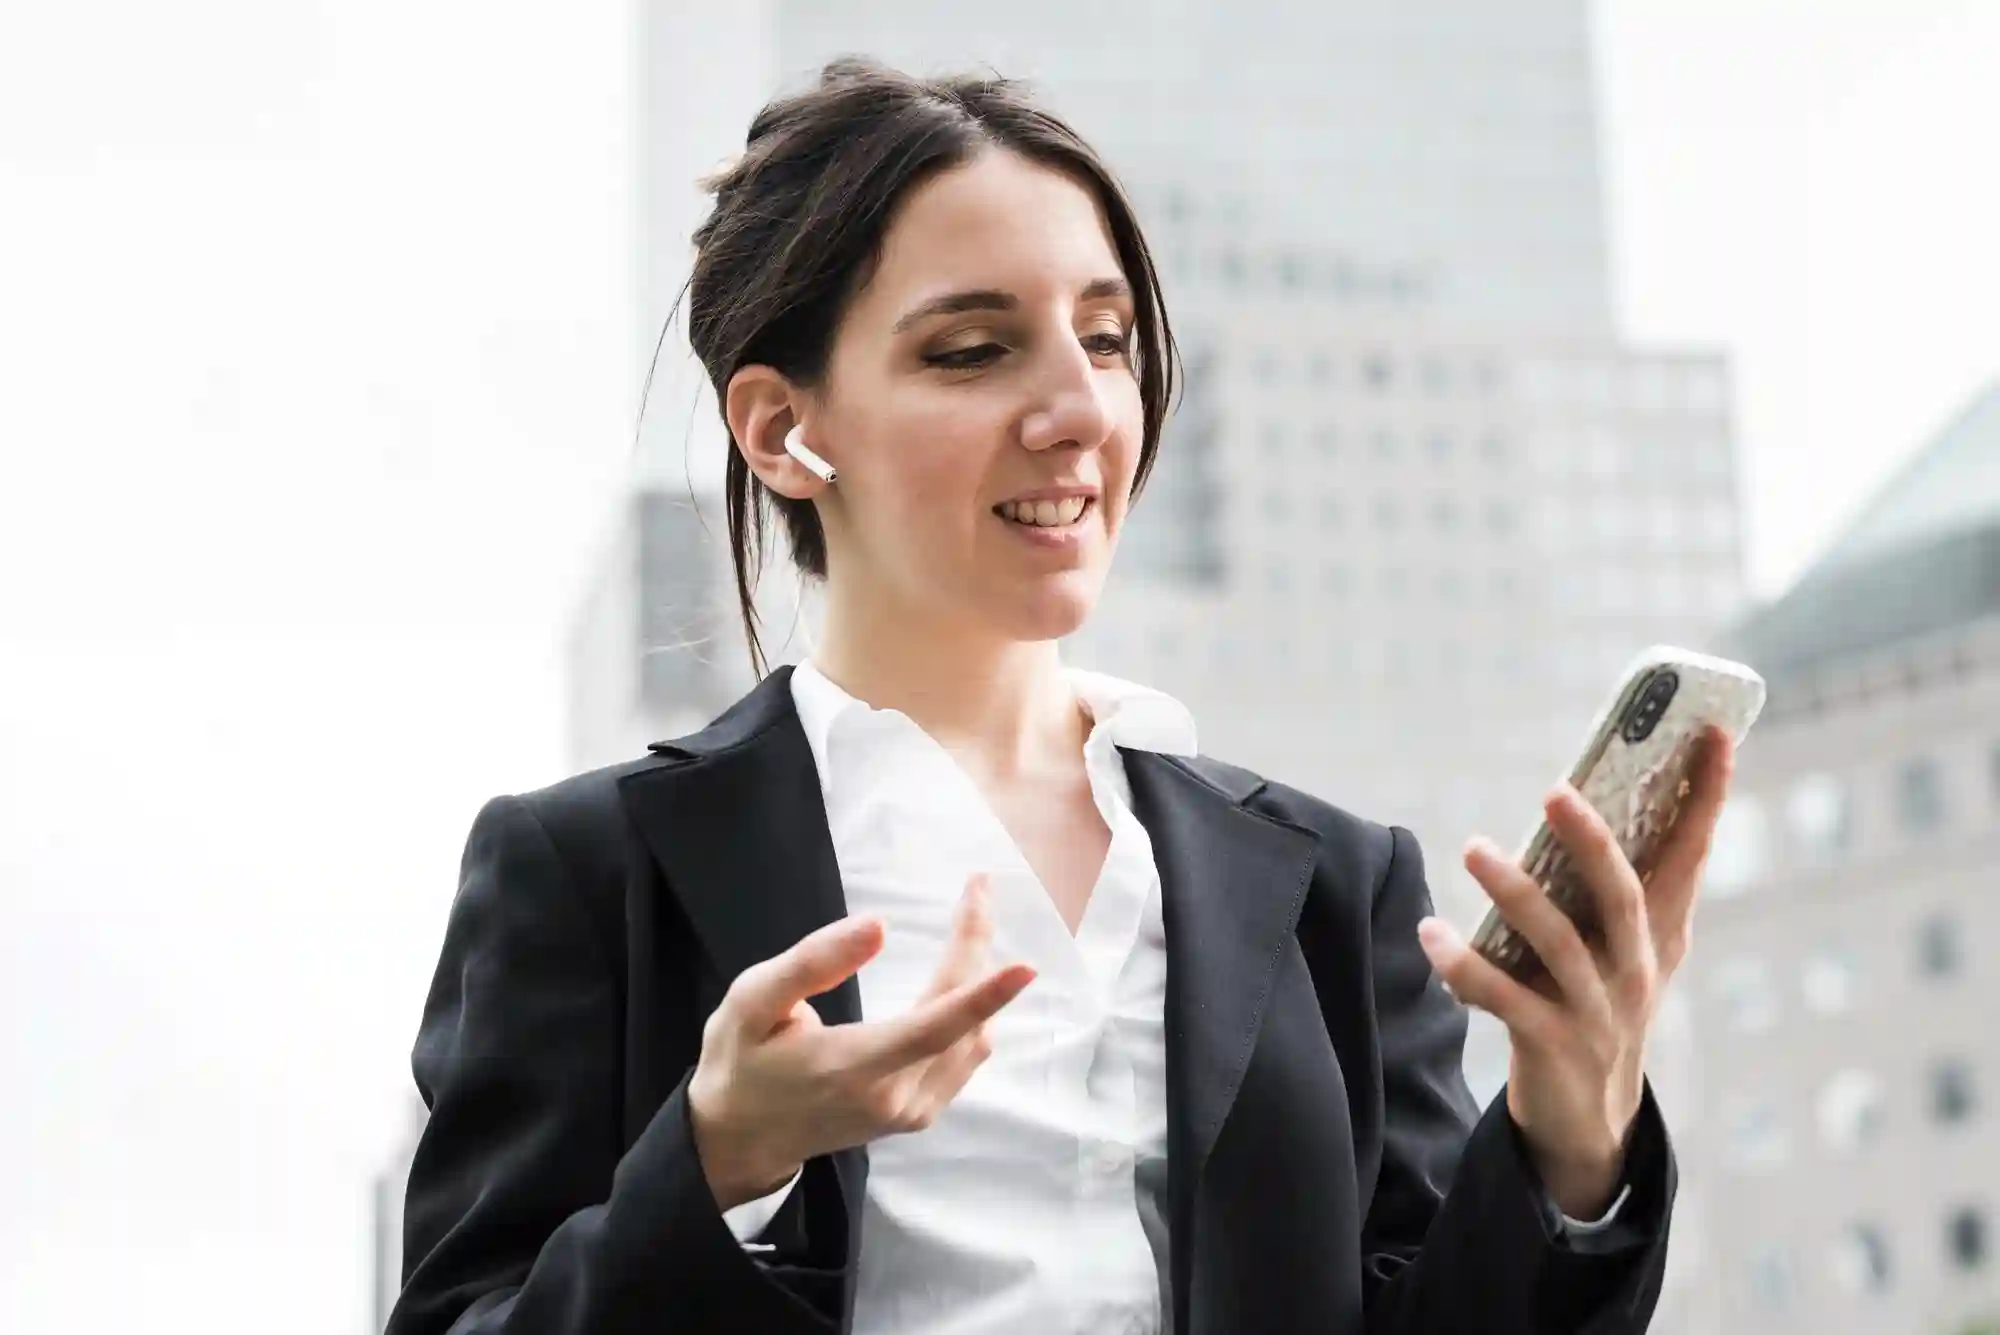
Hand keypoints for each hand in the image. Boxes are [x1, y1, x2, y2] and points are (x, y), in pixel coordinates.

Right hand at [688, 873, 1035, 1210]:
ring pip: (972, 1041)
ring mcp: (911, 1112)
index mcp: (852, 1069)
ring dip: (980, 979)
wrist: (739, 1140)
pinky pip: (964, 1057)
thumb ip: (812, 963)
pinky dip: (974, 1011)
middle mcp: (894, 1098)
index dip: (983, 995)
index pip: (934, 1028)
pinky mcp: (918, 1114)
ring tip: (972, 916)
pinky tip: (966, 973)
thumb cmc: (740, 1062)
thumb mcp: (752, 1002)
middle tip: (978, 888)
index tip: (1026, 965)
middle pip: (962, 1022)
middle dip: (976, 949)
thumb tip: (877, 926)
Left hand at [1416, 727, 1735, 1217]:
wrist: (1588, 1117)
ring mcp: (1600, 1010)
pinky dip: (1465, 966)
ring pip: (1559, 944)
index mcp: (1661, 934)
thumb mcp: (1618, 947)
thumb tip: (1576, 799)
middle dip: (1592, 843)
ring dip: (1514, 893)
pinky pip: (1505, 999)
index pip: (1691, 854)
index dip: (1707, 796)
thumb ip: (1608, 883)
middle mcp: (1639, 968)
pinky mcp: (1553, 1045)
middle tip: (1555, 791)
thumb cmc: (1596, 1003)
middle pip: (1622, 896)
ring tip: (1473, 847)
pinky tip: (1431, 931)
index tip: (1716, 733)